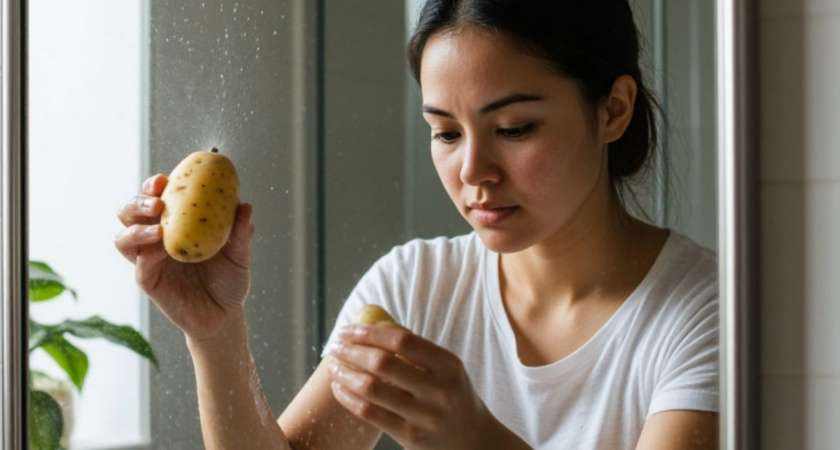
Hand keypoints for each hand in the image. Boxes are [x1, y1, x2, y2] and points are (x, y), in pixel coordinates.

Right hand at [114, 174, 254, 342]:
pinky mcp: (149, 282)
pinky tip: (161, 250)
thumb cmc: (229, 280)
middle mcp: (156, 239)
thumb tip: (246, 207)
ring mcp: (149, 260)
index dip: (152, 185)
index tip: (164, 180)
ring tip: (157, 229)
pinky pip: (139, 266)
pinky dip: (146, 254)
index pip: (154, 197)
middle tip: (156, 203)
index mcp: (174, 224)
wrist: (225, 315)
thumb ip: (241, 232)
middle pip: (129, 213)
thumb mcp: (239, 253)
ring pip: (124, 238)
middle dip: (137, 202)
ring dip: (136, 229)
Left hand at [327, 324, 528, 449]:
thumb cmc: (451, 395)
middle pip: (383, 362)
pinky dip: (349, 398)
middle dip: (352, 350)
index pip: (402, 339)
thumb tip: (372, 325)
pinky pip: (370, 413)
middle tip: (335, 345)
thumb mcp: (447, 369)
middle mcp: (439, 390)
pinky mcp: (410, 437)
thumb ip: (416, 350)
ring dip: (345, 373)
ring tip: (333, 365)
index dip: (370, 332)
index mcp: (448, 365)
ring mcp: (424, 416)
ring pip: (372, 389)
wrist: (473, 441)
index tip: (348, 329)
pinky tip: (339, 388)